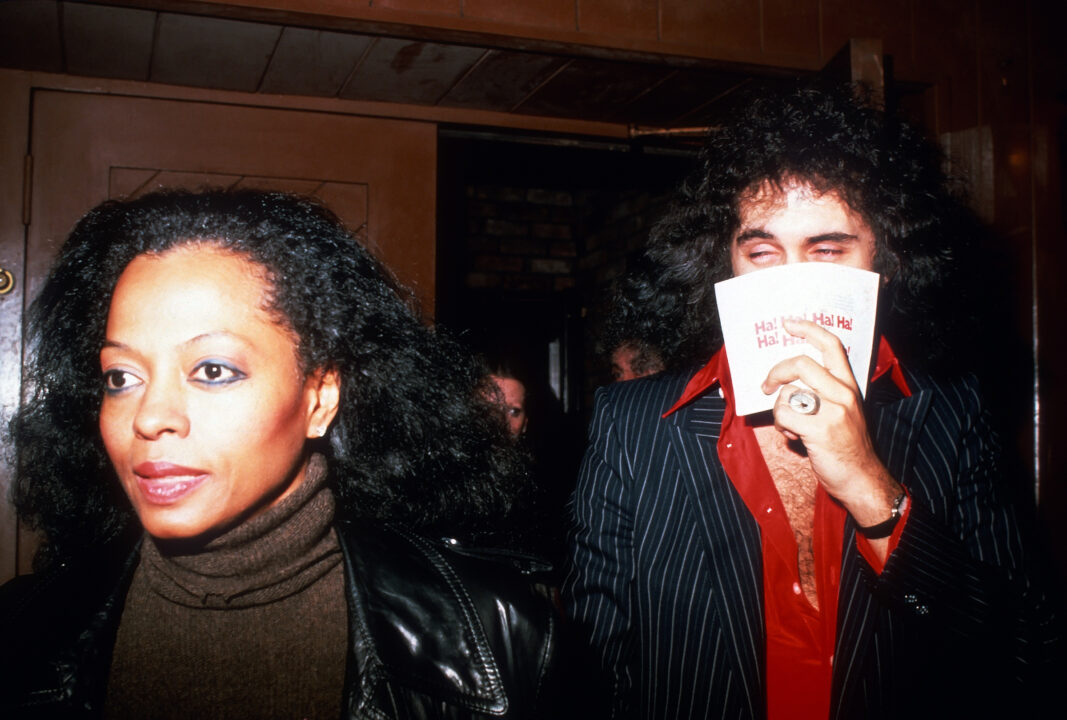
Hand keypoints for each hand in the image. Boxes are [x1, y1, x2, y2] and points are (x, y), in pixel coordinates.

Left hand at [762, 318, 900, 526]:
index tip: (788, 323)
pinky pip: (784, 414)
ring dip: (781, 410)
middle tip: (766, 386)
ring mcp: (833, 410)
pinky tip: (794, 435)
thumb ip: (824, 392)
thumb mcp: (845, 411)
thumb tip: (789, 380)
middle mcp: (843, 393)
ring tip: (792, 426)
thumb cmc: (848, 447)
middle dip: (776, 372)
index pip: (831, 345)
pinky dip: (782, 425)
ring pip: (788, 393)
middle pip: (800, 363)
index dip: (808, 329)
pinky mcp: (821, 428)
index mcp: (848, 385)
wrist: (862, 478)